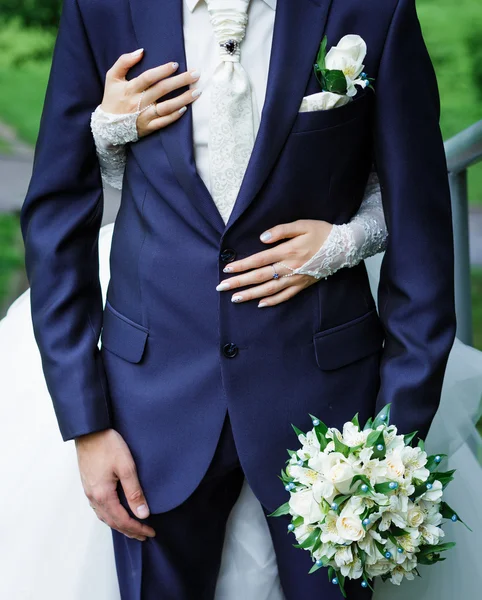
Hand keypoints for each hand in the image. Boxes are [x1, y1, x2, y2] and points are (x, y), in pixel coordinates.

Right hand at [75, 428, 155, 540]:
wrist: (89, 430)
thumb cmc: (108, 445)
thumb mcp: (126, 467)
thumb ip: (135, 492)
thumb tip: (143, 513)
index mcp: (103, 495)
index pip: (123, 520)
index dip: (137, 528)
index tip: (151, 532)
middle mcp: (93, 497)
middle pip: (112, 522)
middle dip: (129, 530)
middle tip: (144, 535)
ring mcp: (89, 491)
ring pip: (104, 516)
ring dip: (119, 524)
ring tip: (132, 528)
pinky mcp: (88, 484)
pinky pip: (99, 507)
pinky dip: (110, 515)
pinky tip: (115, 512)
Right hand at [101, 48, 201, 137]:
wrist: (107, 126)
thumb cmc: (112, 98)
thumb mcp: (112, 77)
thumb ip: (124, 62)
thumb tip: (141, 51)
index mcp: (130, 88)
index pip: (148, 77)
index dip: (162, 71)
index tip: (175, 64)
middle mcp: (138, 102)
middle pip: (162, 90)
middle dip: (180, 81)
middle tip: (196, 74)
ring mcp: (144, 116)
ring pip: (166, 107)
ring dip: (183, 99)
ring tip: (197, 91)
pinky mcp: (148, 127)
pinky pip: (164, 122)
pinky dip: (174, 116)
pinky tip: (185, 108)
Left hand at [216, 219, 332, 306]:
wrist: (345, 247)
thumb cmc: (322, 232)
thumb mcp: (302, 224)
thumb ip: (281, 230)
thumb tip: (261, 239)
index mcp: (287, 251)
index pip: (259, 260)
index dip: (242, 265)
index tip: (227, 269)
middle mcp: (290, 268)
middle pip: (259, 277)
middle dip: (239, 283)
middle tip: (221, 287)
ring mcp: (296, 279)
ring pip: (269, 289)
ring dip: (251, 295)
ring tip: (235, 299)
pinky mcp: (303, 285)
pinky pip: (285, 296)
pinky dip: (272, 301)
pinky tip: (260, 304)